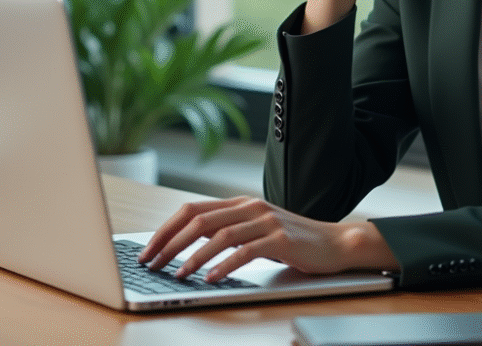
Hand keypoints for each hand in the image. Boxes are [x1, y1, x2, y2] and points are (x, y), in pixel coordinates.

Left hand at [137, 196, 396, 282]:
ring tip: (177, 275)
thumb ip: (227, 230)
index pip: (191, 210)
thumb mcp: (254, 230)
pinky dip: (224, 265)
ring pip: (219, 234)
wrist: (334, 242)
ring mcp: (266, 221)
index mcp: (239, 203)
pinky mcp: (280, 239)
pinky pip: (246, 251)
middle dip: (169, 243)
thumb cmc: (292, 240)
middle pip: (199, 220)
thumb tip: (188, 243)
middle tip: (151, 264)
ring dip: (193, 256)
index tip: (147, 251)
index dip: (165, 230)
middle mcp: (250, 207)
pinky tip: (211, 278)